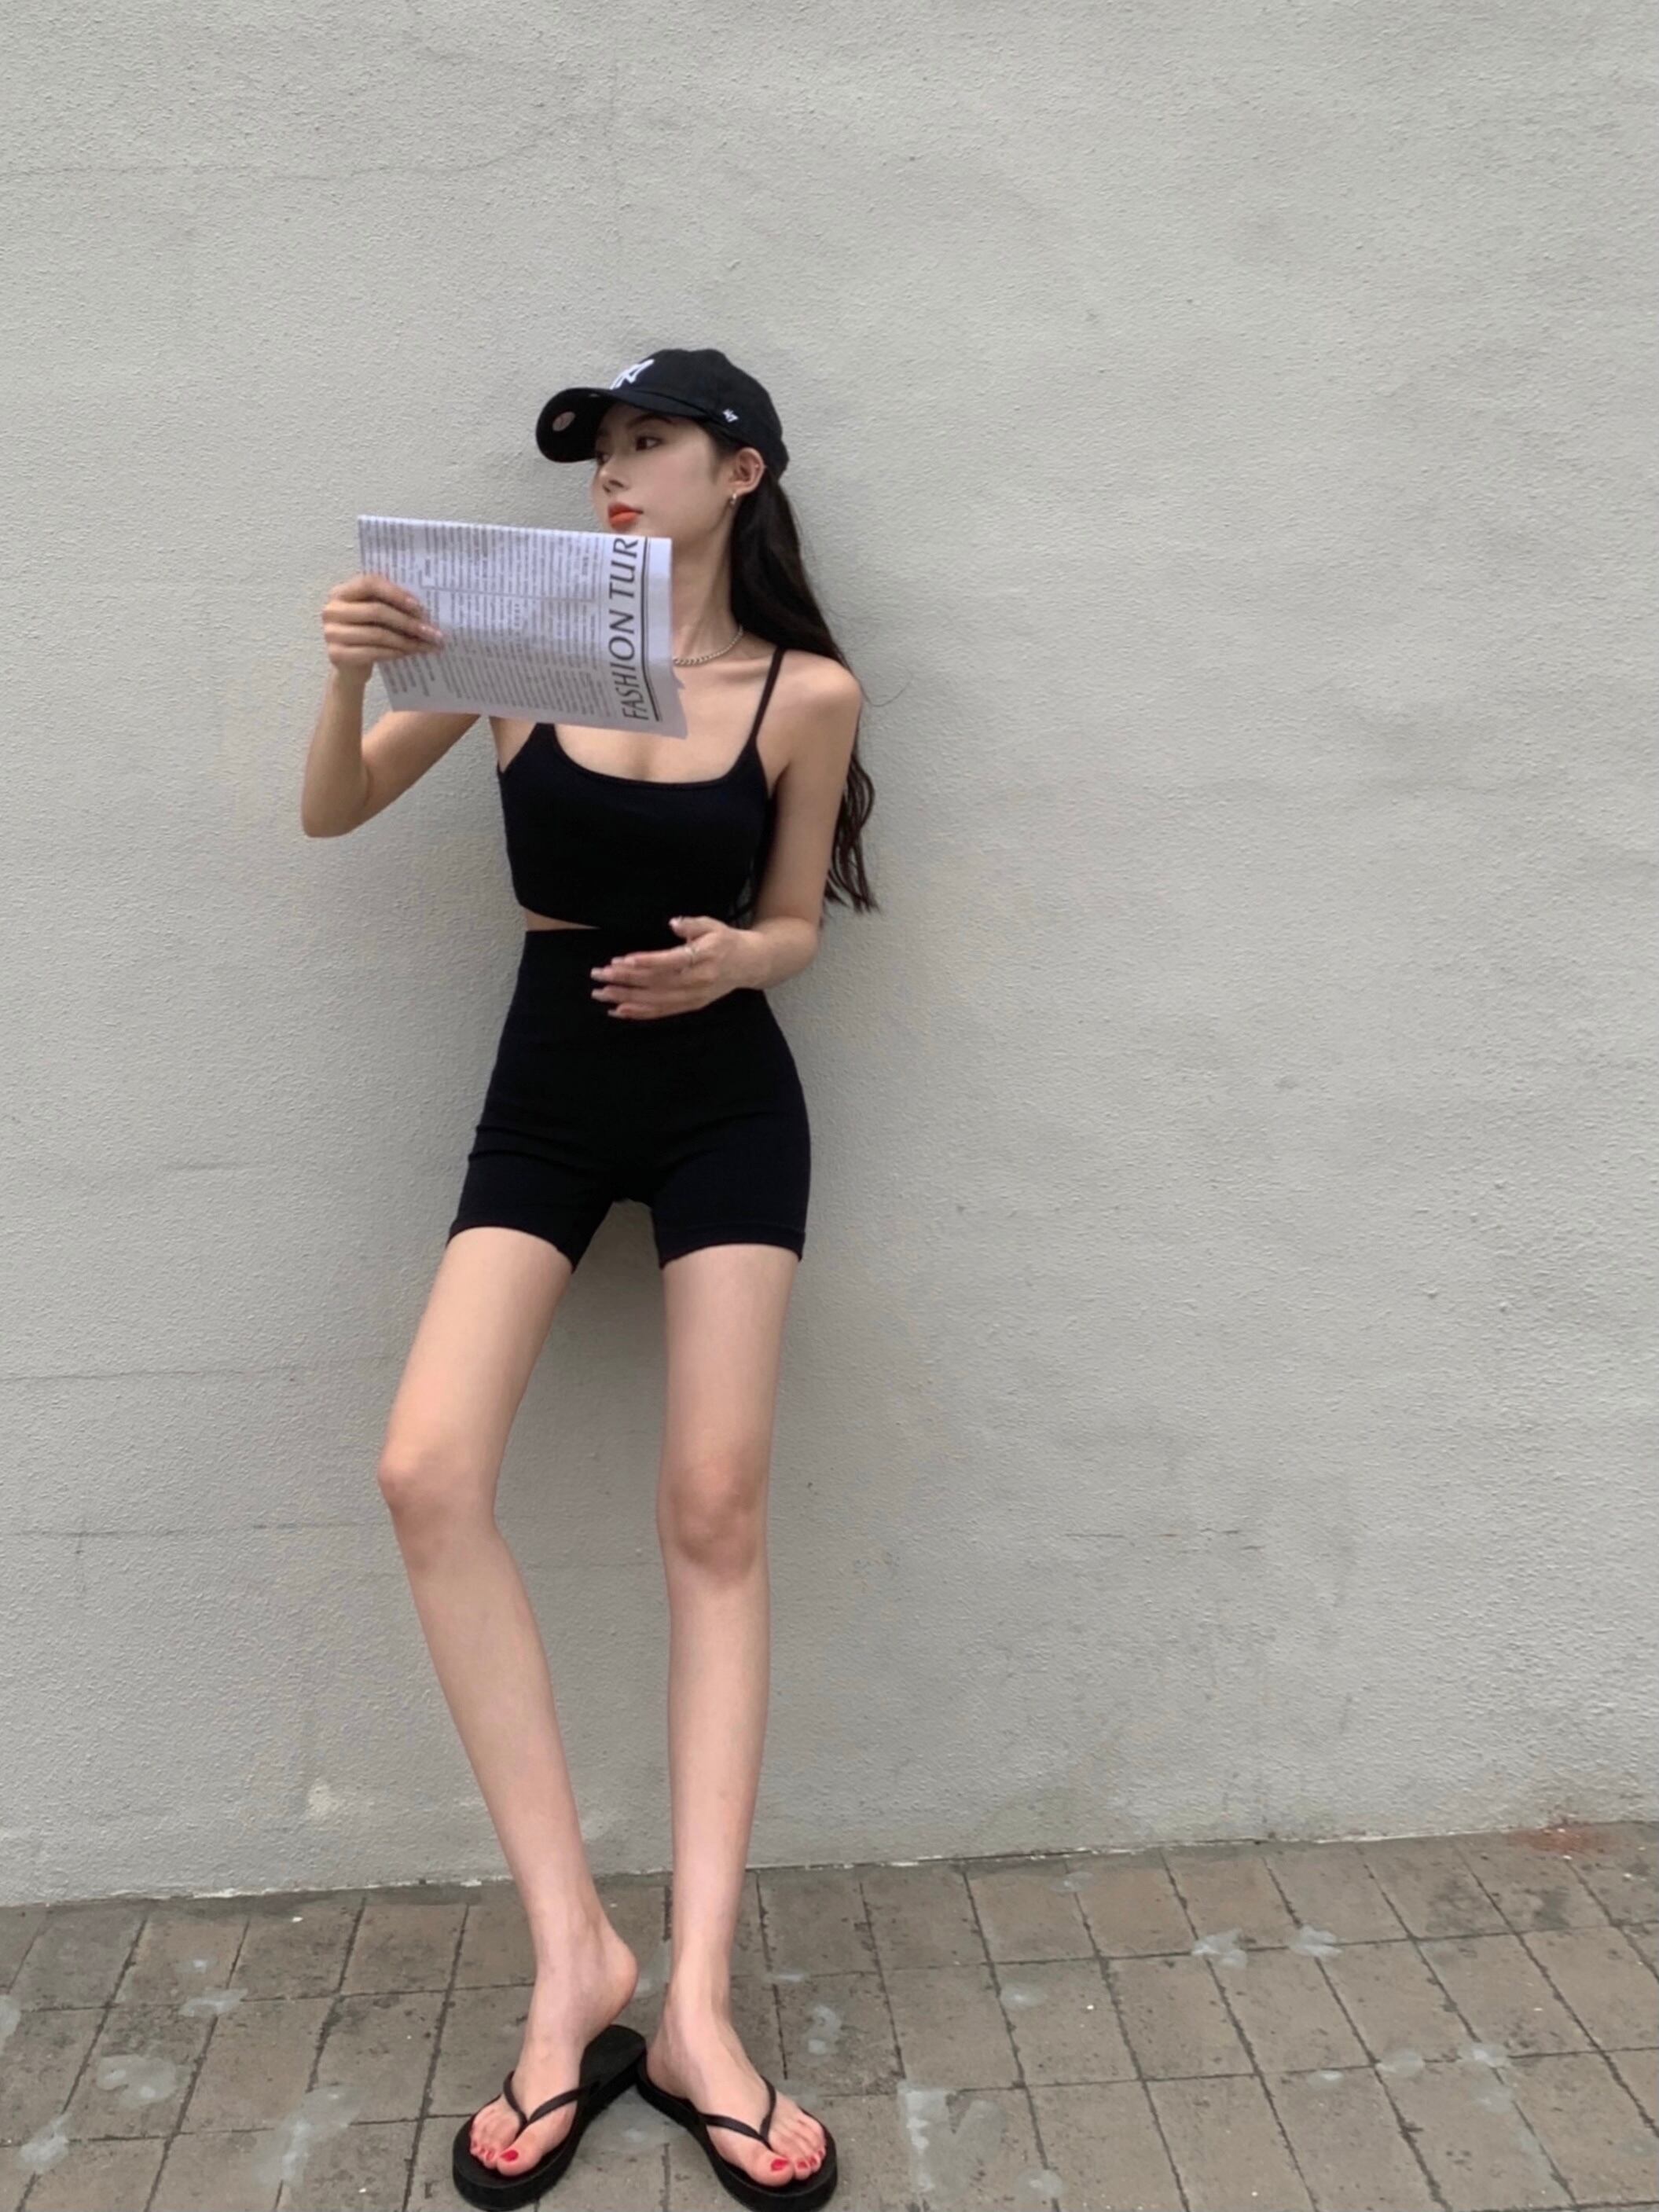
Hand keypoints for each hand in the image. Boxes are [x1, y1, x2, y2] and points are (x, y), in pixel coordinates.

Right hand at [320, 572, 443, 674]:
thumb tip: (424, 609)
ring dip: (406, 641)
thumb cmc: (367, 634)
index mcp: (341, 592)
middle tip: (432, 632)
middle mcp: (332, 610)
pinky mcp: (337, 654)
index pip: (369, 583)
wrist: (349, 668)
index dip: (396, 593)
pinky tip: (410, 653)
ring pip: (377, 634)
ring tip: (427, 645)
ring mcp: (331, 633)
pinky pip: (372, 652)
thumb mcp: (375, 615)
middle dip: (408, 622)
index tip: (420, 607)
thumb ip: (390, 604)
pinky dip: (394, 653)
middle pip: (376, 611)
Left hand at [589, 916, 754, 1018]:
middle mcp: (698, 981)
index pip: (671, 962)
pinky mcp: (690, 1006)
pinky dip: (639, 1012)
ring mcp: (693, 997)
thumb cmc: (726, 941)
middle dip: (625, 980)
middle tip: (599, 974)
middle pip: (656, 983)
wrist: (749, 964)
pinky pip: (661, 1012)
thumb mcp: (713, 925)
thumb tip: (674, 923)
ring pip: (655, 1001)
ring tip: (601, 993)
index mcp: (704, 958)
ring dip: (626, 998)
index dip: (646, 962)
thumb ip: (693, 924)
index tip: (621, 960)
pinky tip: (618, 1010)